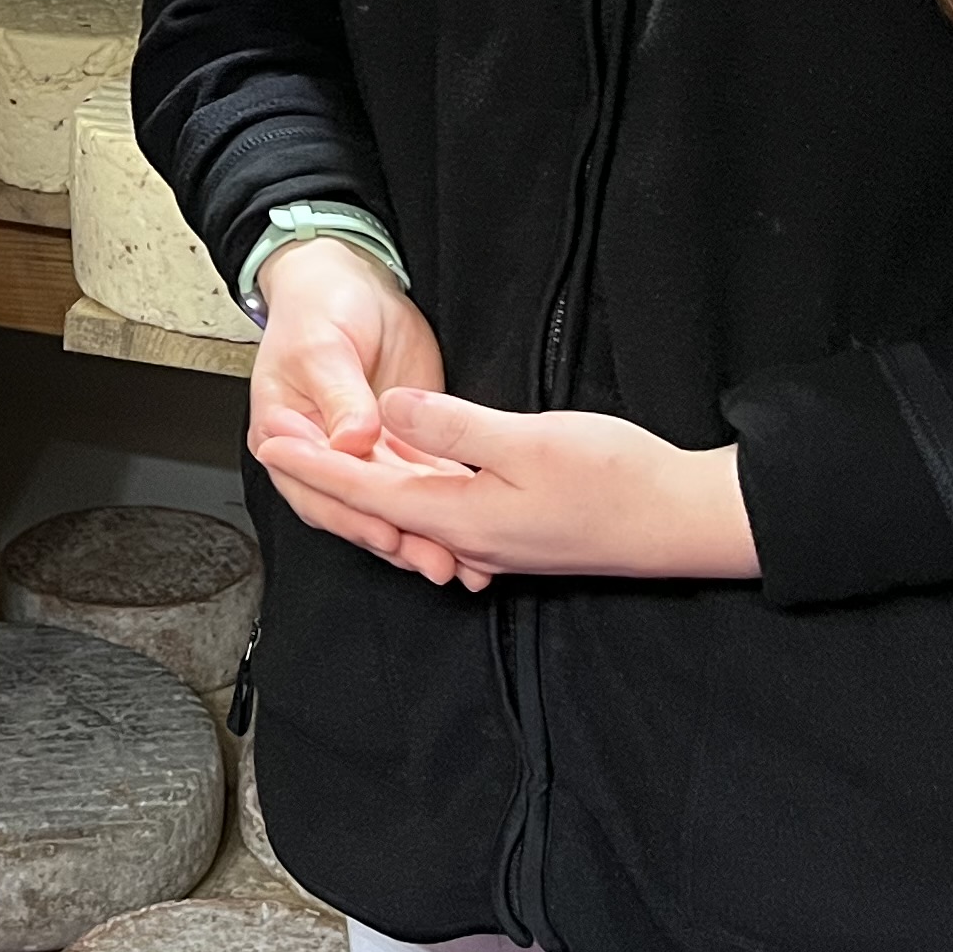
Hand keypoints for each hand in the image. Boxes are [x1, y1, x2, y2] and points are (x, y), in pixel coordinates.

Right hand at [245, 239, 483, 589]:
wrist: (350, 281)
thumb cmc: (320, 305)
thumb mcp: (322, 346)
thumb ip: (338, 396)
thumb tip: (350, 440)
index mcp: (285, 435)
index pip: (316, 489)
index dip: (352, 516)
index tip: (385, 533)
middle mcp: (322, 453)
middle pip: (356, 508)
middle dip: (397, 538)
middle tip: (435, 559)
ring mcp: (362, 453)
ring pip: (392, 505)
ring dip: (424, 534)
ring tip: (460, 560)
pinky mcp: (399, 446)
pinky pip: (422, 484)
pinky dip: (446, 508)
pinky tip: (474, 529)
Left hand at [256, 387, 761, 583]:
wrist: (683, 521)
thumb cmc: (615, 480)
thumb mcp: (526, 440)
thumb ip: (452, 427)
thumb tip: (389, 410)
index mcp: (458, 516)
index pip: (363, 491)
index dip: (312, 464)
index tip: (269, 441)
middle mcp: (467, 538)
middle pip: (376, 509)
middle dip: (324, 478)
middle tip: (278, 444)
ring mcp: (493, 540)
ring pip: (409, 512)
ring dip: (363, 485)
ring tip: (324, 454)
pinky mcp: (517, 532)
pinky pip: (443, 513)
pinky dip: (410, 491)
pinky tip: (406, 471)